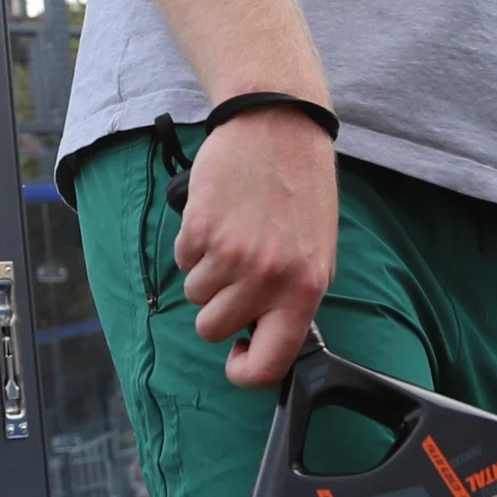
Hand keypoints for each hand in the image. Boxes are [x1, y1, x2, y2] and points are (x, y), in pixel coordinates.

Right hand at [174, 111, 337, 387]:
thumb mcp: (315, 249)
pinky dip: (193, 241)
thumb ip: (290, 297)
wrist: (279, 125)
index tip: (237, 353)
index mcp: (306, 288)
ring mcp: (233, 255)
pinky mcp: (201, 230)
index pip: (268, 366)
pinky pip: (181, 258)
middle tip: (241, 262)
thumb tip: (260, 339)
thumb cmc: (301, 188)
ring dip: (207, 268)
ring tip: (236, 229)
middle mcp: (270, 278)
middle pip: (213, 329)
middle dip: (219, 302)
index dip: (244, 371)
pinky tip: (220, 213)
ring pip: (194, 295)